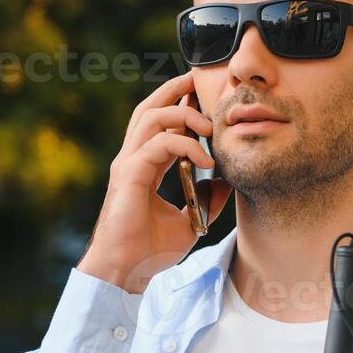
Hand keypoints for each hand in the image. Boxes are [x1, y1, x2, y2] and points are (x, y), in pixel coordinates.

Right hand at [78, 73, 232, 292]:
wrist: (127, 272)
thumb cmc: (150, 251)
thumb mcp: (189, 222)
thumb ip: (206, 200)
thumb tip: (226, 183)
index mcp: (144, 165)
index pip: (159, 122)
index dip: (179, 103)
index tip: (203, 95)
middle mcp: (133, 158)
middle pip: (150, 108)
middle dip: (175, 89)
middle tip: (200, 80)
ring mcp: (128, 164)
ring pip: (151, 118)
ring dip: (184, 114)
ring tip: (210, 126)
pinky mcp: (129, 175)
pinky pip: (159, 144)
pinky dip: (184, 145)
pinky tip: (204, 160)